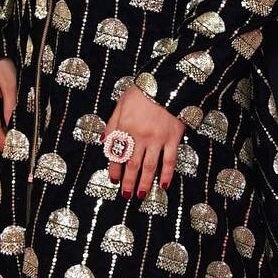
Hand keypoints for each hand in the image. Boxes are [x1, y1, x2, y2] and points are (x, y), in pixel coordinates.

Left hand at [103, 83, 183, 197]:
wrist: (168, 82)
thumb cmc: (142, 91)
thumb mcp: (121, 103)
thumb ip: (112, 123)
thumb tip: (104, 142)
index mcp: (125, 127)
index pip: (117, 153)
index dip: (114, 169)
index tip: (114, 180)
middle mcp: (140, 136)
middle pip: (132, 164)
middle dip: (128, 181)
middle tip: (126, 195)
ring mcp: (157, 139)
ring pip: (149, 166)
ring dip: (144, 182)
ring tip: (140, 195)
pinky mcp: (173, 138)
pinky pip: (169, 160)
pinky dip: (166, 174)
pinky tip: (163, 184)